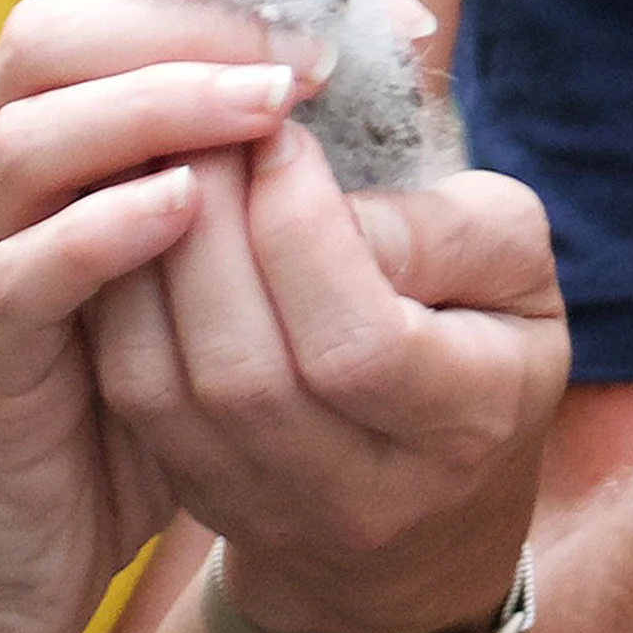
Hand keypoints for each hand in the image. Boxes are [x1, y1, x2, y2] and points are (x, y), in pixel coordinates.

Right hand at [0, 0, 323, 632]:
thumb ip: (229, 195)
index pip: (102, 13)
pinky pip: (21, 276)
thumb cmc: (99, 407)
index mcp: (40, 153)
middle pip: (46, 40)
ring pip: (30, 140)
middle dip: (182, 27)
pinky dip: (103, 230)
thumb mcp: (172, 282)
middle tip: (303, 49)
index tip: (338, 7)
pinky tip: (188, 211)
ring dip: (154, 108)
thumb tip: (360, 122)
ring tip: (266, 106)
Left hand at [89, 117, 565, 632]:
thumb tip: (316, 195)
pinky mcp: (202, 494)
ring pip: (167, 387)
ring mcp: (272, 506)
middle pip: (246, 372)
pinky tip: (136, 223)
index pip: (358, 344)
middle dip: (209, 226)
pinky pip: (132, 395)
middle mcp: (364, 492)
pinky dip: (120, 298)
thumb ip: (438, 226)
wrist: (432, 503)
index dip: (301, 228)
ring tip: (164, 159)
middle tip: (202, 125)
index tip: (283, 131)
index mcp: (467, 420)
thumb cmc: (484, 340)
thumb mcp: (511, 265)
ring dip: (150, 255)